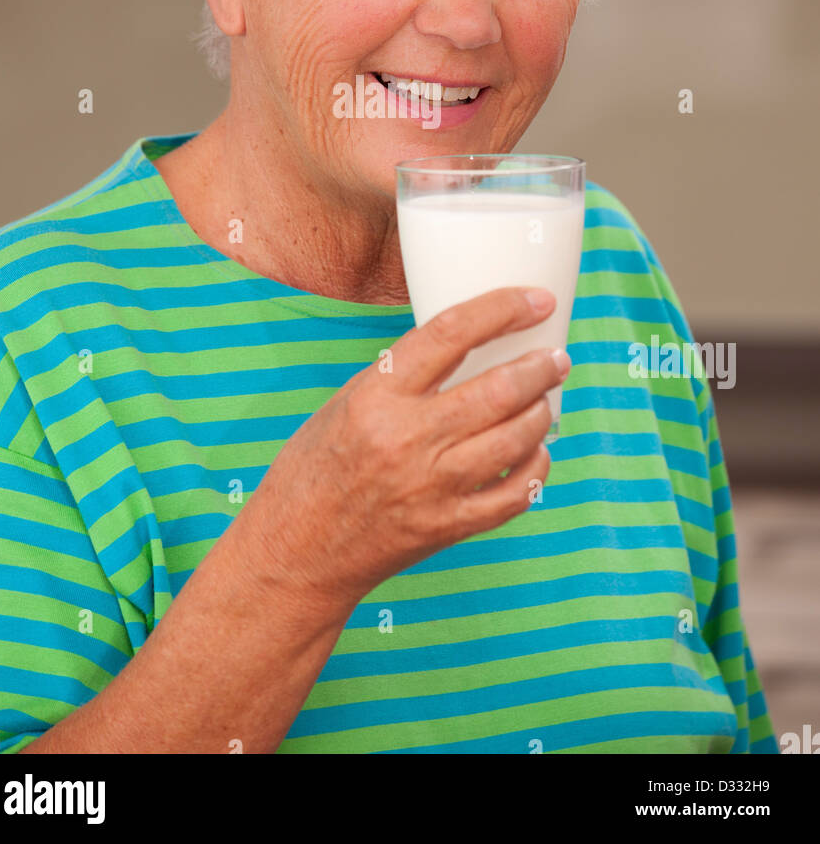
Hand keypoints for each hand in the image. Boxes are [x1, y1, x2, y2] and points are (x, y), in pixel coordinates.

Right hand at [239, 286, 568, 615]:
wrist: (297, 551)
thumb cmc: (316, 470)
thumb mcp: (347, 402)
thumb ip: (403, 377)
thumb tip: (467, 350)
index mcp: (377, 395)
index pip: (452, 333)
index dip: (503, 309)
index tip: (536, 300)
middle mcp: (408, 438)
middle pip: (499, 389)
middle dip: (540, 367)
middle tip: (555, 357)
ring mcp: (433, 487)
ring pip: (517, 438)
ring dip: (543, 412)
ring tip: (546, 399)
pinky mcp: (449, 527)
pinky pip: (515, 494)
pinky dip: (536, 467)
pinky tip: (536, 451)